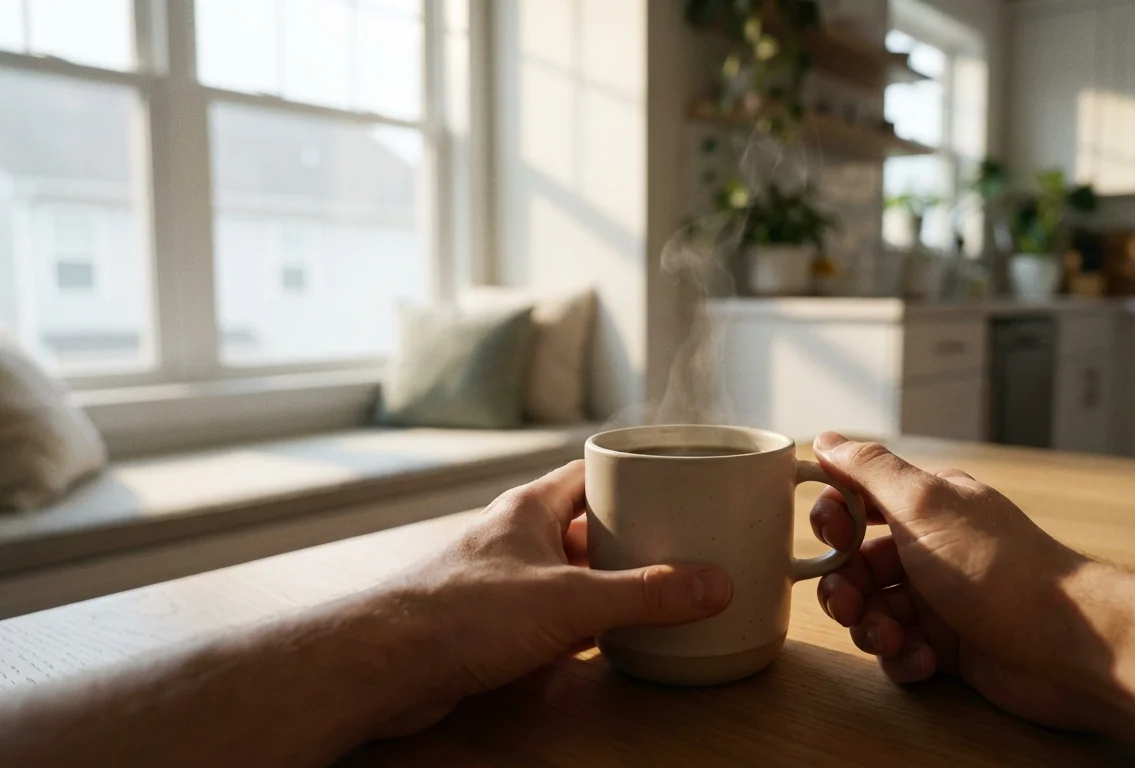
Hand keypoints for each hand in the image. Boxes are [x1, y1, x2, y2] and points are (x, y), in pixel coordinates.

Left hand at [383, 460, 732, 732]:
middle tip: (680, 548)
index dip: (634, 475)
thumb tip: (713, 584)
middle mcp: (516, 537)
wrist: (384, 665)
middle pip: (586, 525)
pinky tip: (610, 638)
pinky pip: (551, 614)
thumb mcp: (569, 602)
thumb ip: (643, 595)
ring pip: (569, 572)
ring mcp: (503, 581)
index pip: (591, 472)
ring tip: (657, 592)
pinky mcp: (493, 625)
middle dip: (632, 537)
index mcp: (531, 508)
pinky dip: (583, 623)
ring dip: (607, 582)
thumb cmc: (459, 614)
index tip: (676, 484)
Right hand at [809, 432, 1102, 729]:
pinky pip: (901, 651)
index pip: (859, 501)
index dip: (835, 520)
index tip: (834, 538)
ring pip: (874, 612)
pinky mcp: (951, 647)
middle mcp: (931, 548)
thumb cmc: (995, 567)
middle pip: (857, 565)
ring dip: (869, 627)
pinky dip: (902, 658)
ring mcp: (940, 599)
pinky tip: (924, 661)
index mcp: (926, 506)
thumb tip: (826, 438)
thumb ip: (869, 470)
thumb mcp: (923, 503)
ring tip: (890, 638)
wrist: (1066, 643)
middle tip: (848, 605)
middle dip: (843, 587)